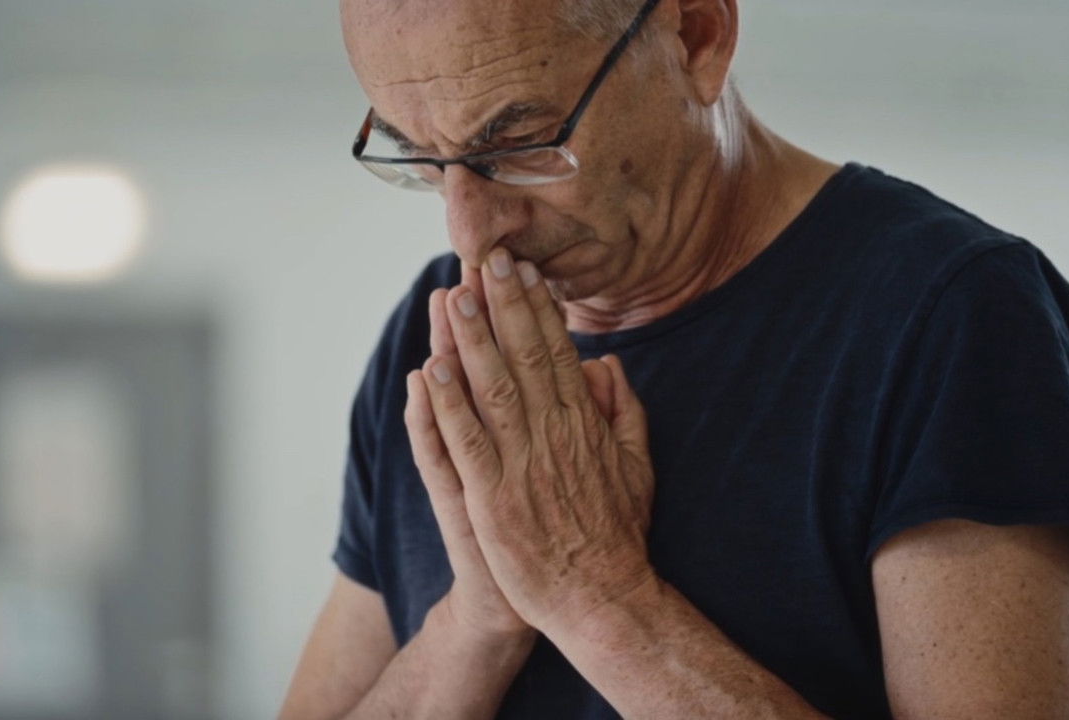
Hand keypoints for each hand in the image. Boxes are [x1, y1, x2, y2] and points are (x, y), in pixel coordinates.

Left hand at [420, 248, 656, 634]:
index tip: (522, 270)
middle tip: (486, 258)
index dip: (537, 309)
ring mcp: (521, 467)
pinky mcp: (492, 500)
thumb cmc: (616, 535)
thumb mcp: (638, 465)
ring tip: (453, 297)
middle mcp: (553, 436)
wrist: (601, 598)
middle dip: (503, 305)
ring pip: (492, 390)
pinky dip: (447, 406)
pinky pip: (466, 444)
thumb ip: (625, 411)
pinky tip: (430, 371)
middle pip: (524, 358)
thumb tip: (608, 364)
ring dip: (471, 341)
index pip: (557, 353)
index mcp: (585, 425)